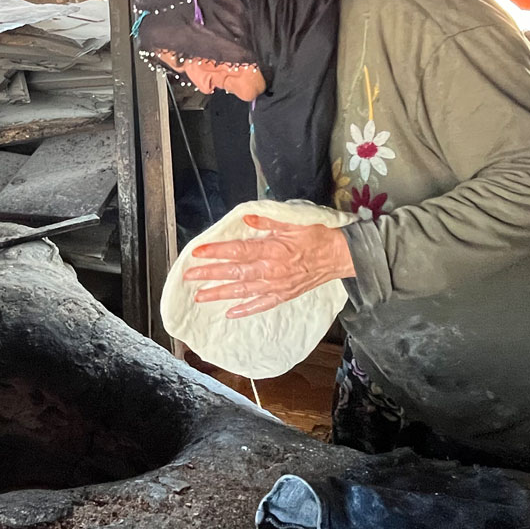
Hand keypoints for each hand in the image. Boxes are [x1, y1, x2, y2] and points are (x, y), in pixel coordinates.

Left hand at [184, 215, 355, 318]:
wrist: (341, 256)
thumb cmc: (318, 236)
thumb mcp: (294, 221)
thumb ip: (268, 220)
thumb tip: (248, 217)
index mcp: (272, 249)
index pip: (237, 251)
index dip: (216, 252)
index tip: (197, 253)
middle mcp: (271, 270)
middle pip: (234, 273)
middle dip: (210, 274)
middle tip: (189, 276)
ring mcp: (277, 285)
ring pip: (243, 291)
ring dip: (220, 294)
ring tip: (200, 296)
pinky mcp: (284, 295)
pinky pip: (262, 304)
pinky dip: (245, 310)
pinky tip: (230, 313)